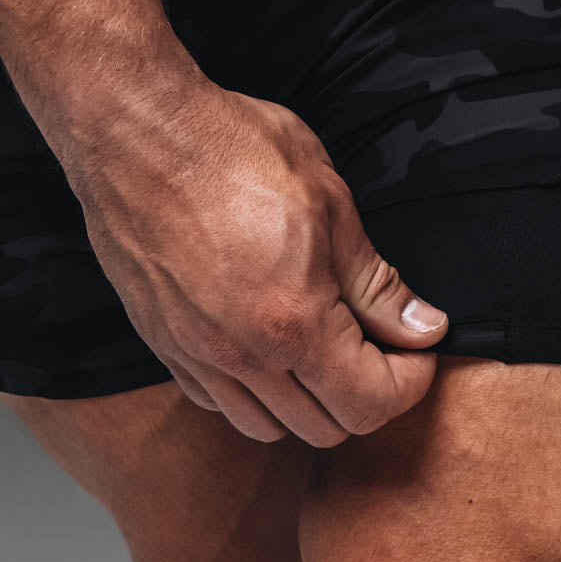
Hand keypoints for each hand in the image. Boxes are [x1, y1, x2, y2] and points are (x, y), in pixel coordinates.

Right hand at [63, 79, 448, 446]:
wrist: (135, 133)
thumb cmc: (233, 151)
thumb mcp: (331, 204)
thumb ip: (378, 283)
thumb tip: (424, 328)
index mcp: (294, 322)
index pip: (372, 404)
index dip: (411, 380)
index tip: (417, 346)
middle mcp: (241, 355)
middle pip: (327, 429)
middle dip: (369, 395)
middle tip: (381, 345)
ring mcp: (196, 356)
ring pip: (269, 427)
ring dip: (313, 403)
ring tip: (329, 348)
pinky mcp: (163, 345)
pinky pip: (218, 403)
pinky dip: (256, 394)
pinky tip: (270, 346)